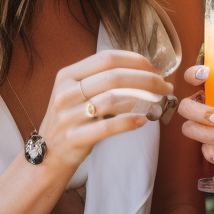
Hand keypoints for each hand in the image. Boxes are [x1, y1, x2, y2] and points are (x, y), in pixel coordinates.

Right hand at [39, 50, 172, 171]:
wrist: (47, 154)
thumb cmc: (72, 119)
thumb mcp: (76, 93)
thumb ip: (102, 80)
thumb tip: (145, 71)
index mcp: (67, 75)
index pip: (107, 58)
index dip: (137, 62)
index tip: (156, 70)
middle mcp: (66, 92)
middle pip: (114, 77)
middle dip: (147, 80)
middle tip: (166, 87)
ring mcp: (68, 116)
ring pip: (112, 100)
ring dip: (143, 100)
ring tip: (160, 104)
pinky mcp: (74, 138)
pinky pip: (107, 127)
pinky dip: (129, 122)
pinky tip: (144, 121)